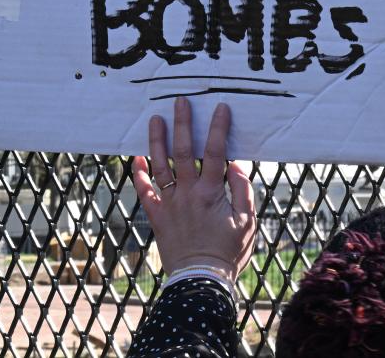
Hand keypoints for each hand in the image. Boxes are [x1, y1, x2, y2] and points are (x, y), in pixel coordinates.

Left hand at [131, 97, 256, 280]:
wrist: (200, 281)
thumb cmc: (228, 253)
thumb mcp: (247, 222)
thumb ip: (242, 190)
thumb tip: (235, 165)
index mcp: (212, 193)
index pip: (216, 152)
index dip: (218, 128)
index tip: (220, 108)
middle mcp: (188, 193)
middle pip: (184, 152)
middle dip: (183, 124)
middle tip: (180, 102)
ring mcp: (170, 204)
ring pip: (160, 166)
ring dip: (157, 141)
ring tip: (155, 119)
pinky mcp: (157, 216)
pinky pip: (145, 191)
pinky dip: (139, 174)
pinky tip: (137, 157)